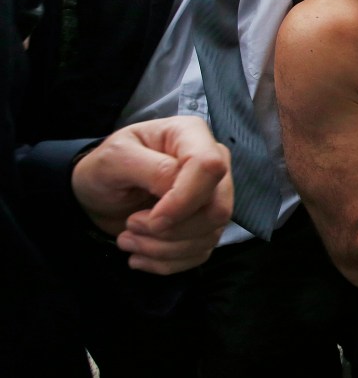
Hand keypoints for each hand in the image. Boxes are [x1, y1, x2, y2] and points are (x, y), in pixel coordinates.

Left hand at [71, 116, 232, 274]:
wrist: (98, 194)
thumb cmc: (106, 168)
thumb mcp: (115, 159)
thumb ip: (151, 169)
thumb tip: (176, 191)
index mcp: (192, 136)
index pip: (210, 167)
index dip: (183, 200)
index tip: (149, 218)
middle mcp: (213, 164)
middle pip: (217, 208)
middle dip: (170, 230)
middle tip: (131, 225)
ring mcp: (213, 196)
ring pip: (209, 235)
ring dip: (162, 249)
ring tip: (128, 239)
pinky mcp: (207, 225)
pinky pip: (200, 252)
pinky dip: (166, 262)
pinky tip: (140, 254)